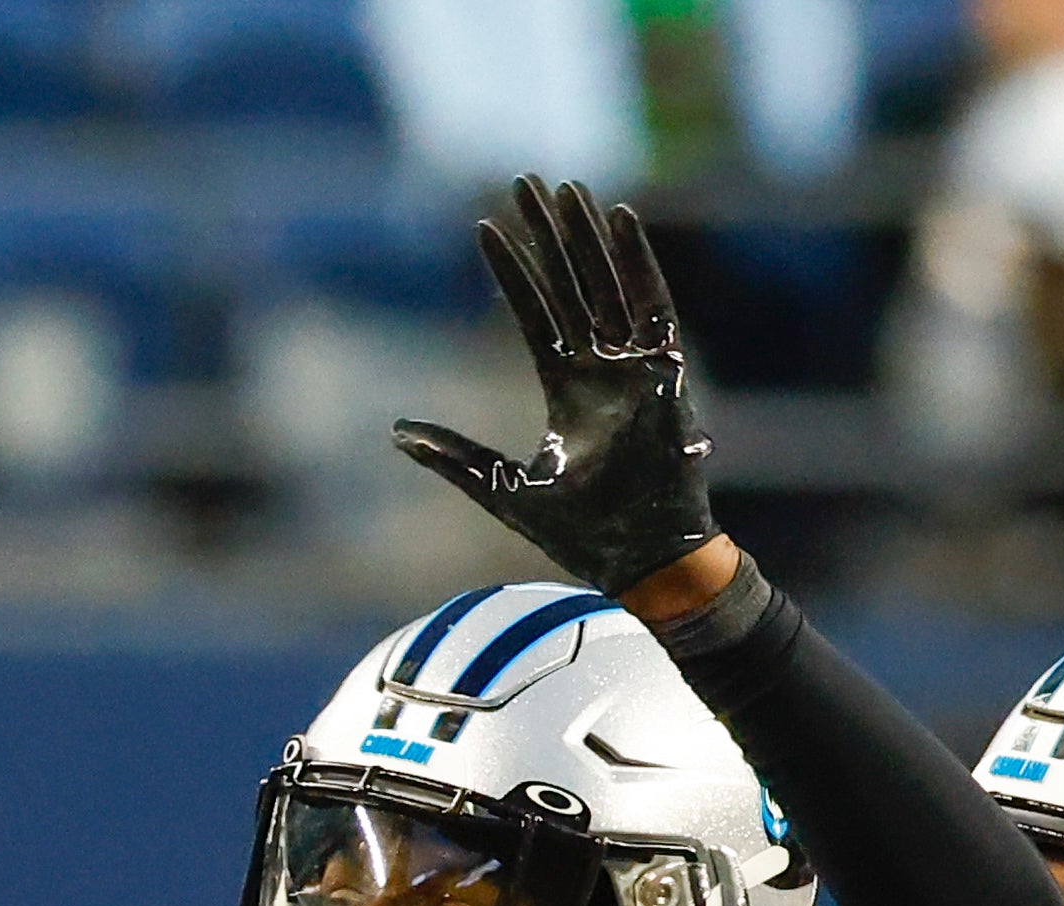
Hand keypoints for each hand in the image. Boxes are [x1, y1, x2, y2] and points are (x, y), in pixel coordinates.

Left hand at [393, 176, 719, 597]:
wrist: (643, 565)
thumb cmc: (585, 537)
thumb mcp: (503, 490)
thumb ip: (454, 457)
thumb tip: (395, 431)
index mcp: (569, 389)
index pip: (536, 313)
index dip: (511, 271)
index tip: (483, 227)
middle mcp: (603, 370)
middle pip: (572, 285)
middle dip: (549, 235)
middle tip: (526, 182)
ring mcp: (636, 370)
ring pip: (609, 284)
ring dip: (587, 237)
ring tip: (565, 188)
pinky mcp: (668, 375)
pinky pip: (655, 306)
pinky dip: (640, 263)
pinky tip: (619, 218)